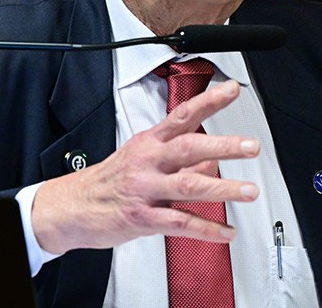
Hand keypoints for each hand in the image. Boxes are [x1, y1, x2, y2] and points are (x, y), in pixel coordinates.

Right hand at [31, 80, 260, 253]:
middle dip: (224, 146)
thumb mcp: (144, 160)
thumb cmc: (109, 181)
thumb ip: (182, 162)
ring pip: (189, 185)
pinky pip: (179, 223)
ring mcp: (145, 189)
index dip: (209, 101)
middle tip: (251, 146)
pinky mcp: (142, 218)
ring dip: (223, 188)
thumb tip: (212, 161)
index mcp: (150, 142)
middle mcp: (149, 161)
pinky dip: (206, 229)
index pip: (183, 115)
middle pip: (190, 147)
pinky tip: (226, 233)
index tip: (233, 90)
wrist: (70, 207)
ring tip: (249, 191)